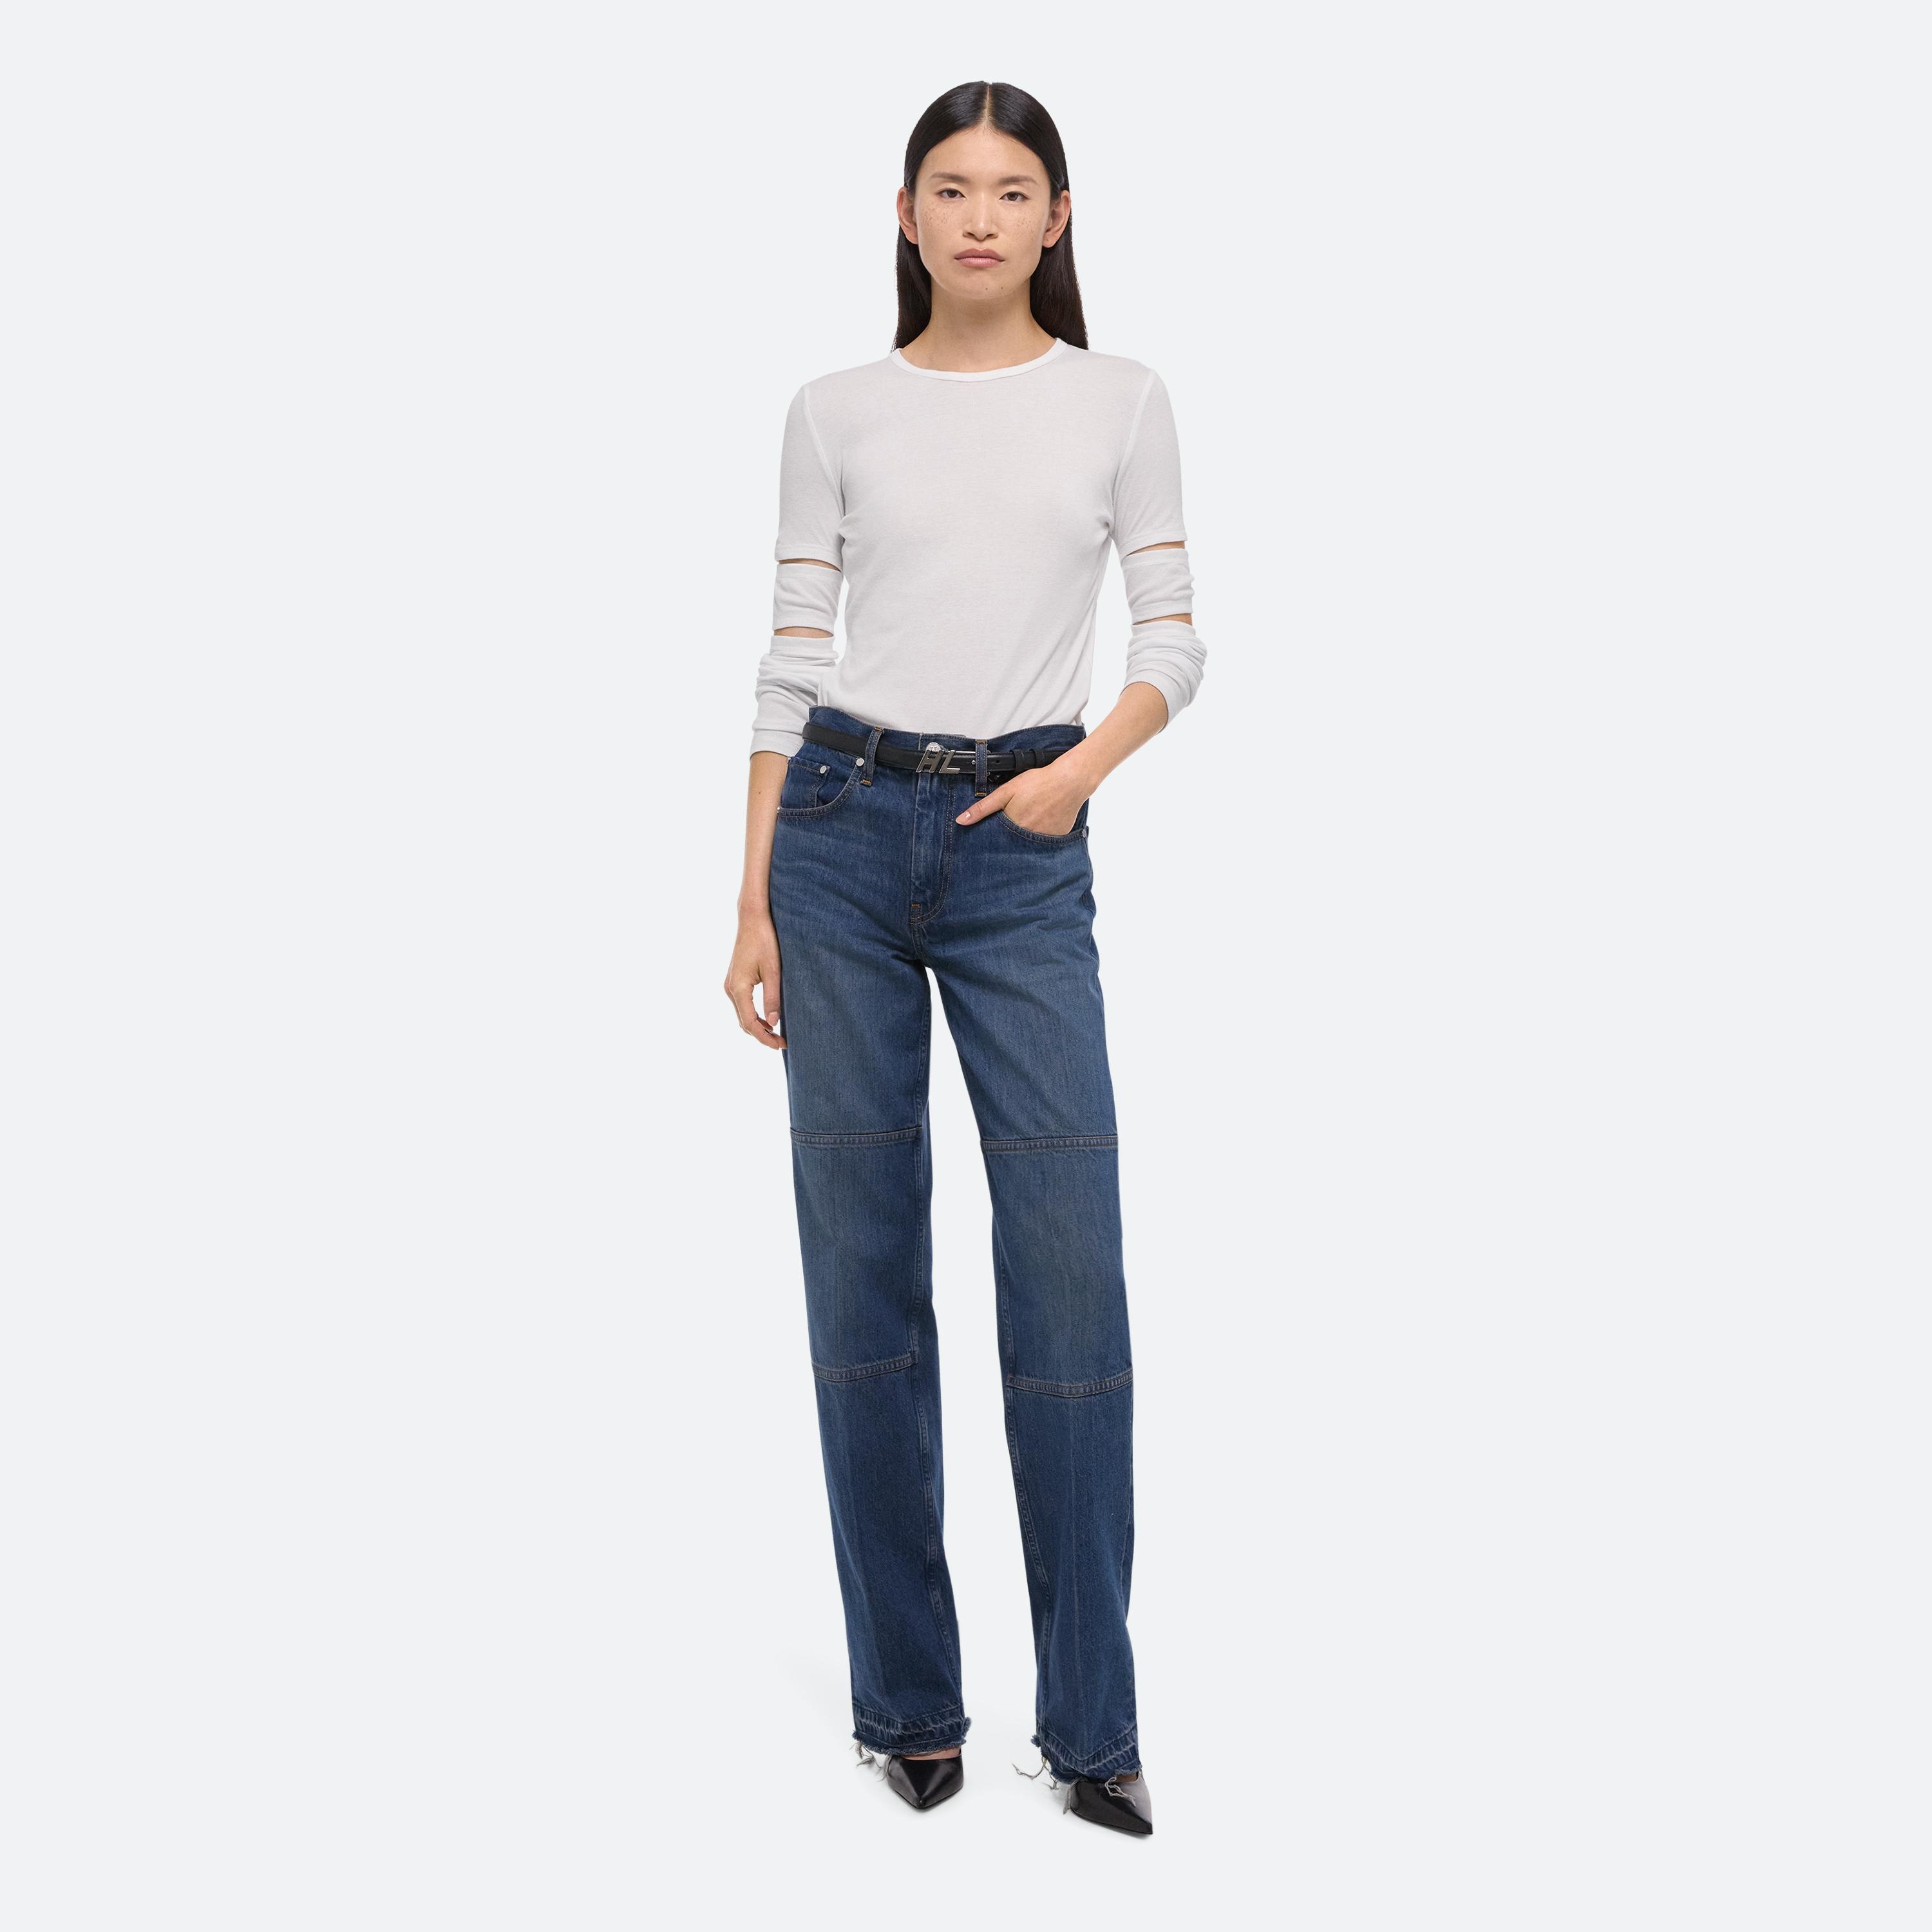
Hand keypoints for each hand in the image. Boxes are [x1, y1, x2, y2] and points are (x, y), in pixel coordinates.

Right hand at [725, 908, 783, 1048]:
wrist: (752, 919)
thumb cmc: (765, 940)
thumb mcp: (774, 970)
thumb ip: (773, 997)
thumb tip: (774, 1022)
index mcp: (738, 988)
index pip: (750, 1023)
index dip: (765, 1037)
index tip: (781, 1045)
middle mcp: (730, 988)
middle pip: (744, 1022)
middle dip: (762, 1035)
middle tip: (782, 1043)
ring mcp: (730, 984)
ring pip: (742, 1015)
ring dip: (758, 1027)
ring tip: (777, 1034)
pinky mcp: (734, 980)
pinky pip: (742, 1005)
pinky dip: (753, 1016)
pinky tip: (768, 1019)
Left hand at [954, 757, 1093, 837]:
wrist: (1069, 781)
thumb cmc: (1039, 783)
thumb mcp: (1006, 791)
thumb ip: (983, 808)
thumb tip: (961, 821)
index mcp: (1013, 827)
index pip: (997, 839)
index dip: (993, 835)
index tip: (992, 833)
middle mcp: (1028, 838)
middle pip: (1012, 844)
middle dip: (1010, 837)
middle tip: (1018, 818)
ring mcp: (1044, 840)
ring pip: (1028, 844)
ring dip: (1025, 836)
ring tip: (1032, 817)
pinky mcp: (1057, 839)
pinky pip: (1045, 842)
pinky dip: (1041, 835)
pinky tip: (1044, 820)